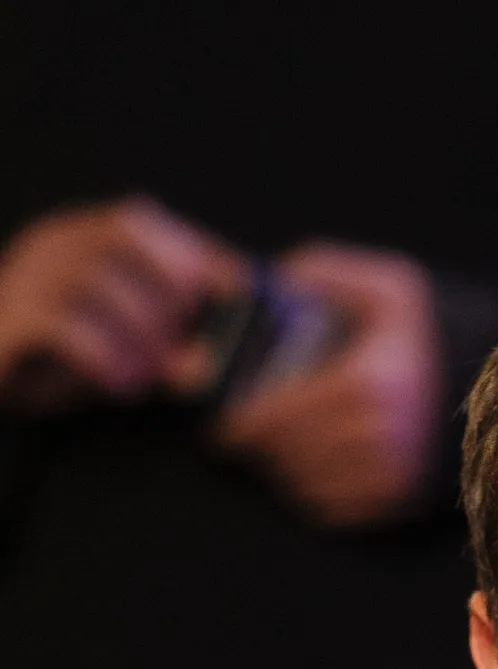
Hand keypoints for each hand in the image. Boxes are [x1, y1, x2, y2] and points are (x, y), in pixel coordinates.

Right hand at [0, 197, 243, 410]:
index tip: (239, 283)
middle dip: (166, 281)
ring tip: (157, 369)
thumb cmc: (59, 358)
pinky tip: (123, 383)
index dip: (193, 247)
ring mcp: (24, 279)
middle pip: (117, 236)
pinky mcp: (9, 322)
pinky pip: (58, 326)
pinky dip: (101, 354)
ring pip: (91, 280)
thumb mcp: (122, 347)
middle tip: (190, 328)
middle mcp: (50, 246)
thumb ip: (164, 347)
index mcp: (79, 236)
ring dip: (138, 327)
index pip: (140, 220)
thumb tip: (207, 361)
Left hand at [213, 243, 442, 524]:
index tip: (220, 424)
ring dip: (283, 468)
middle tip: (241, 434)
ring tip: (278, 447)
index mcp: (366, 383)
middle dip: (257, 445)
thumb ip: (322, 273)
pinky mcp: (401, 502)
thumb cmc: (436, 328)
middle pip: (285, 454)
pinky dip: (313, 493)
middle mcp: (379, 438)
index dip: (239, 424)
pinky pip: (334, 510)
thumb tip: (266, 284)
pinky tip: (314, 467)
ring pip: (305, 484)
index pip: (276, 417)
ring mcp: (392, 477)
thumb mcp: (385, 284)